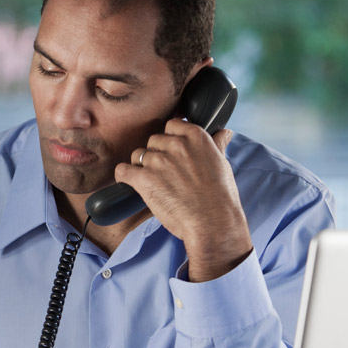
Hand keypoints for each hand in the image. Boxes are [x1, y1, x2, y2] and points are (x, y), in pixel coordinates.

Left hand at [115, 119, 251, 281]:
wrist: (212, 221)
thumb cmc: (219, 196)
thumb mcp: (222, 163)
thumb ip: (217, 144)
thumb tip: (223, 132)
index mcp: (195, 136)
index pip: (171, 125)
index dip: (170, 140)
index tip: (173, 153)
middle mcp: (176, 144)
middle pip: (153, 141)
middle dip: (156, 155)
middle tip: (166, 174)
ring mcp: (159, 161)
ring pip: (138, 155)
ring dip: (142, 167)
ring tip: (154, 183)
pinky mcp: (144, 178)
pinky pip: (123, 170)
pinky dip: (124, 176)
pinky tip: (131, 183)